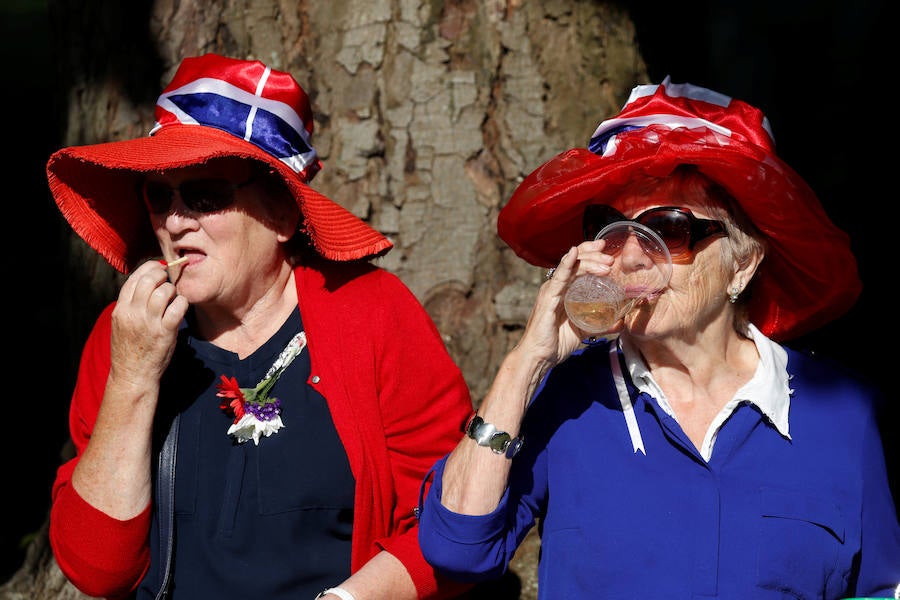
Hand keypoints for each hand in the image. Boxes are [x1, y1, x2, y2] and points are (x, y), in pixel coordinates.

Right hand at [108, 259, 189, 387]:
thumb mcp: (122, 324)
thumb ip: (131, 305)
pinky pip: (177, 307)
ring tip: (173, 297)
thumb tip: (146, 285)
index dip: (148, 268)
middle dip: (162, 275)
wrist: (132, 375)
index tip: (158, 268)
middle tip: (168, 280)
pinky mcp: (165, 332)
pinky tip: (181, 307)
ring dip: (173, 290)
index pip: (134, 278)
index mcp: (121, 309)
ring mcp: (149, 322)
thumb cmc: (129, 349)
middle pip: (149, 280)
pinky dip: (182, 303)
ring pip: (164, 291)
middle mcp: (133, 313)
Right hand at [518, 239, 612, 364]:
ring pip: (571, 267)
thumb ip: (600, 325)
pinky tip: (573, 254)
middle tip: (611, 259)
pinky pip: (558, 278)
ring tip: (606, 264)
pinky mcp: (548, 298)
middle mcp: (556, 286)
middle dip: (595, 256)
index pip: (577, 264)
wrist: (540, 357)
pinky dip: (566, 264)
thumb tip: (620, 323)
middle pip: (576, 261)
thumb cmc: (556, 342)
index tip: (607, 250)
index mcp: (563, 290)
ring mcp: (551, 290)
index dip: (591, 254)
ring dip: (590, 262)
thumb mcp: (583, 330)